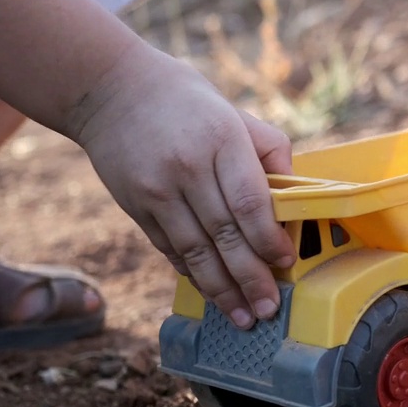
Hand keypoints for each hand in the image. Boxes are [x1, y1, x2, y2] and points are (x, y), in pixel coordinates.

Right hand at [73, 48, 294, 328]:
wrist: (113, 90)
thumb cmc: (190, 104)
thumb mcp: (237, 115)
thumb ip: (270, 154)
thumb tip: (294, 199)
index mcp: (222, 141)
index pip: (250, 201)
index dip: (268, 238)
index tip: (284, 262)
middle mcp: (187, 168)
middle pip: (224, 234)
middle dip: (250, 278)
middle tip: (269, 309)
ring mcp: (156, 190)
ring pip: (194, 251)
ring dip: (221, 290)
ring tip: (242, 316)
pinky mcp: (135, 206)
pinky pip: (169, 248)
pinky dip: (192, 272)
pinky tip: (211, 292)